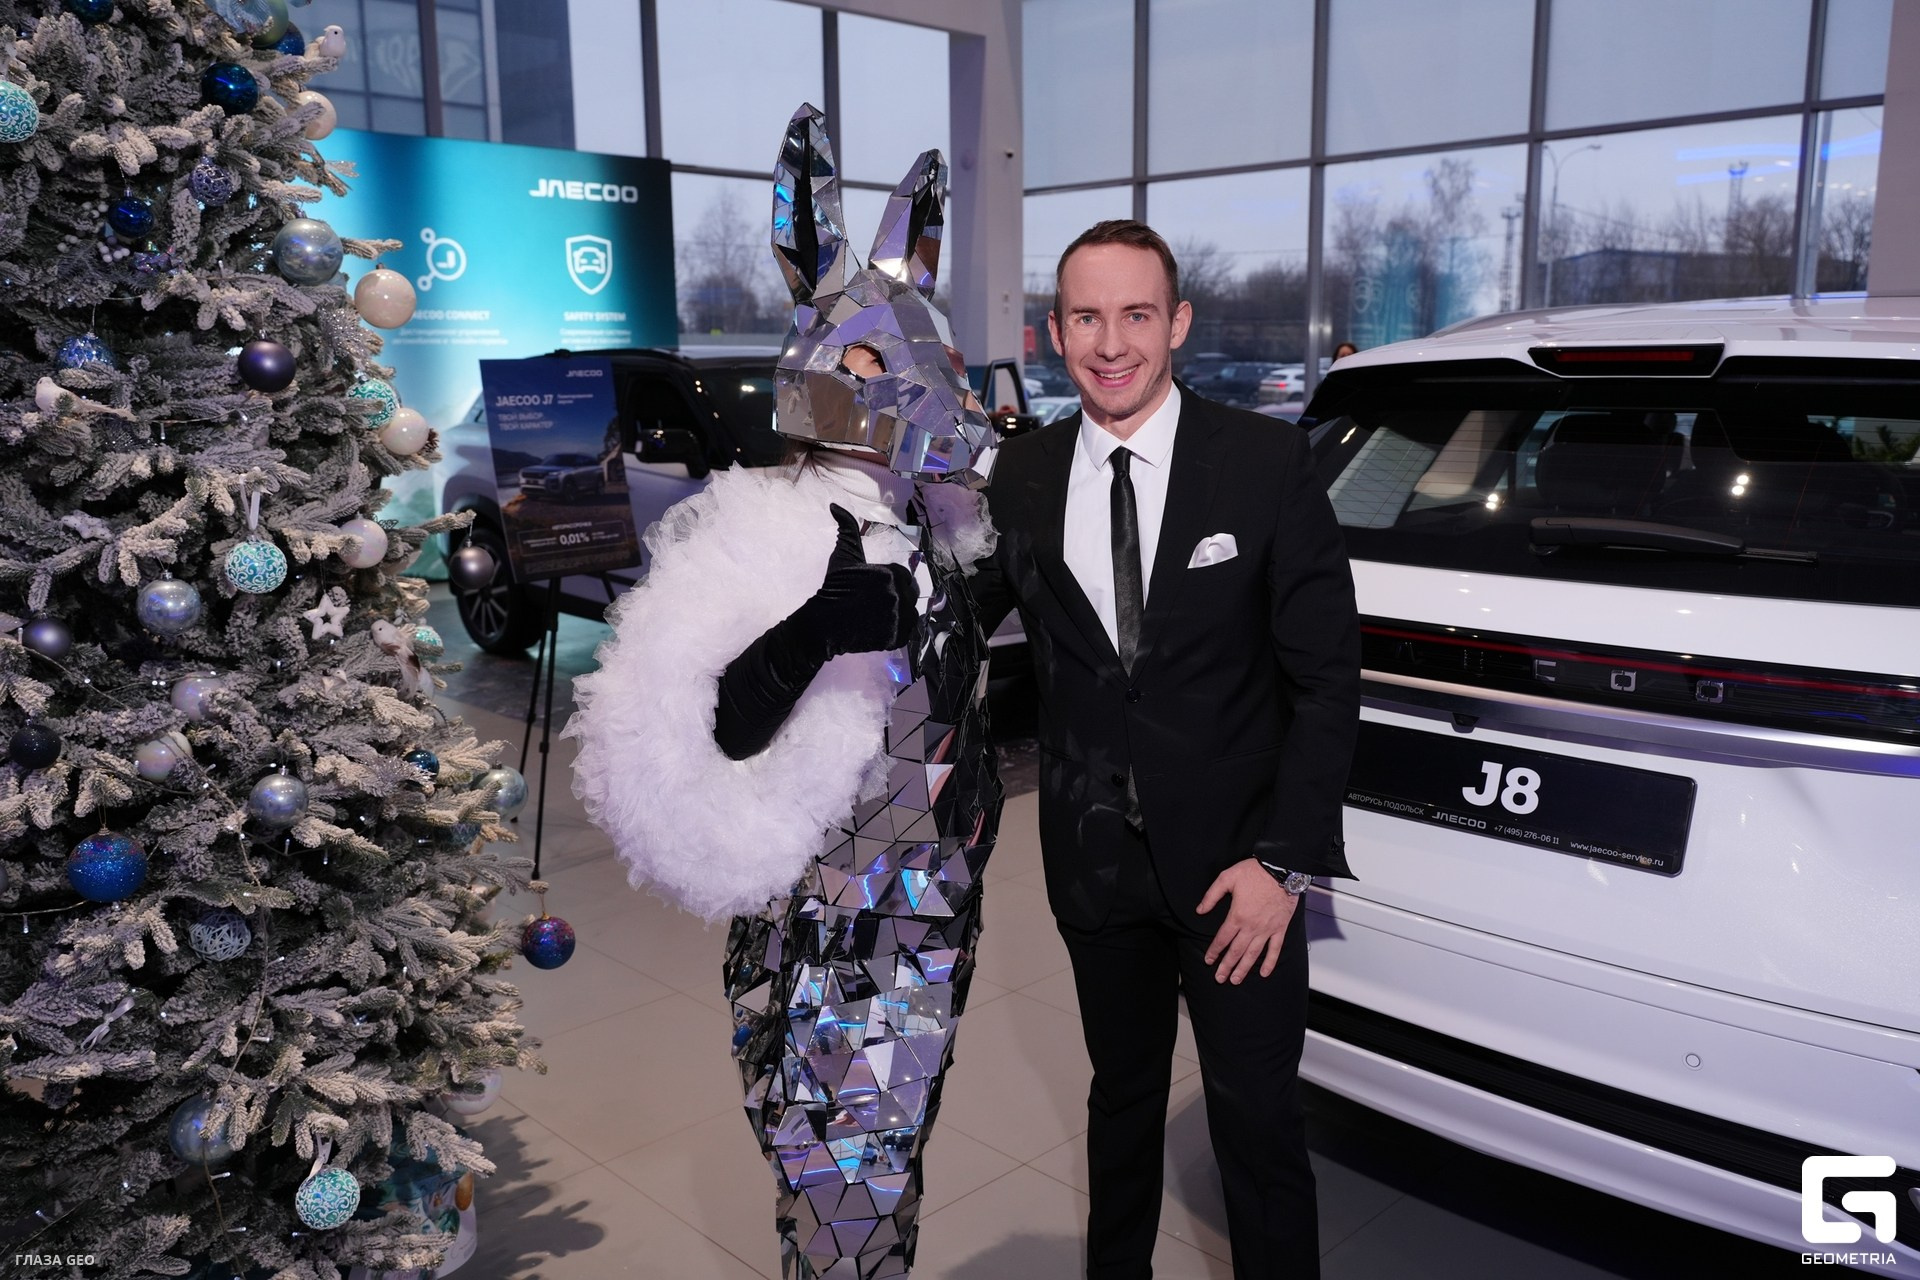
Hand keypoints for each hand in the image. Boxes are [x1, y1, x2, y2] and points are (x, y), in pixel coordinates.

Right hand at [805, 504, 917, 655]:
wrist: (825, 622)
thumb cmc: (835, 586)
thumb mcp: (843, 555)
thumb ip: (846, 529)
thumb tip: (834, 506)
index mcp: (892, 573)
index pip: (903, 575)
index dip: (890, 581)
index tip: (874, 588)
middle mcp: (900, 595)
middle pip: (909, 594)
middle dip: (897, 596)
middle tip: (876, 603)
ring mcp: (900, 617)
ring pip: (910, 612)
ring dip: (899, 613)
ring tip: (878, 615)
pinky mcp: (898, 637)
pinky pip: (906, 631)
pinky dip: (896, 630)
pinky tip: (879, 627)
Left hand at [1197, 858, 1299, 984]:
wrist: (1281, 869)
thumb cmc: (1255, 872)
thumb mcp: (1227, 878)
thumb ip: (1211, 896)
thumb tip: (1200, 910)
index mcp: (1237, 915)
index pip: (1222, 939)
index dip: (1214, 951)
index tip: (1209, 960)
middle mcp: (1251, 926)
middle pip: (1236, 951)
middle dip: (1226, 966)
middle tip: (1219, 978)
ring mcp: (1267, 929)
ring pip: (1253, 954)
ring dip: (1243, 969)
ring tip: (1236, 980)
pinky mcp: (1280, 928)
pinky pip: (1275, 949)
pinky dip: (1270, 962)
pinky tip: (1265, 972)